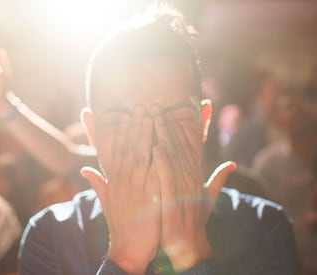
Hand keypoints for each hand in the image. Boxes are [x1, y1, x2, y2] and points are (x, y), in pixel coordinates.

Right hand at [81, 107, 159, 273]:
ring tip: (152, 115)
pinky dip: (156, 158)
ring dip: (145, 134)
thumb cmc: (121, 223)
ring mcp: (134, 189)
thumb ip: (98, 183)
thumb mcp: (106, 202)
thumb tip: (84, 169)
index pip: (116, 150)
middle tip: (143, 105)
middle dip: (136, 125)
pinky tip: (161, 143)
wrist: (129, 249)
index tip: (126, 114)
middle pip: (128, 147)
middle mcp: (122, 181)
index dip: (122, 131)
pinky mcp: (147, 199)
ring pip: (139, 156)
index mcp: (114, 180)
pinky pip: (152, 174)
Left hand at [151, 104, 235, 271]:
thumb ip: (219, 178)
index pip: (192, 144)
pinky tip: (155, 146)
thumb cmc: (195, 219)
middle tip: (160, 102)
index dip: (191, 124)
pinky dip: (162, 161)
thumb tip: (232, 164)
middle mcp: (189, 176)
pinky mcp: (172, 198)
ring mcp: (181, 186)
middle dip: (170, 122)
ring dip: (163, 135)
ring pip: (172, 155)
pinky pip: (166, 177)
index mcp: (194, 173)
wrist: (187, 245)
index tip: (189, 105)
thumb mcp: (209, 196)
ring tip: (154, 115)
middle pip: (180, 144)